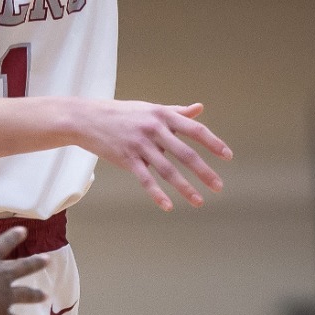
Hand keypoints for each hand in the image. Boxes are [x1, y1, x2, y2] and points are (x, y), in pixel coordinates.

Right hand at [0, 226, 48, 314]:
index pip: (3, 244)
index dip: (14, 237)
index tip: (24, 231)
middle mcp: (1, 276)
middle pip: (22, 268)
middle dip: (35, 263)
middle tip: (48, 260)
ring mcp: (4, 296)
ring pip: (25, 294)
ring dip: (35, 295)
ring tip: (44, 295)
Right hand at [71, 100, 232, 211]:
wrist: (87, 118)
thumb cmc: (123, 113)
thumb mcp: (151, 109)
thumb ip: (177, 111)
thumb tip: (199, 108)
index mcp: (163, 115)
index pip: (195, 129)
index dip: (213, 143)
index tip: (227, 156)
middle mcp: (154, 129)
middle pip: (185, 153)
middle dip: (204, 171)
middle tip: (219, 186)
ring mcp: (140, 144)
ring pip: (167, 170)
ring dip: (185, 188)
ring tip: (199, 202)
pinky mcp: (126, 158)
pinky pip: (145, 179)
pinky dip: (156, 194)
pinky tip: (168, 206)